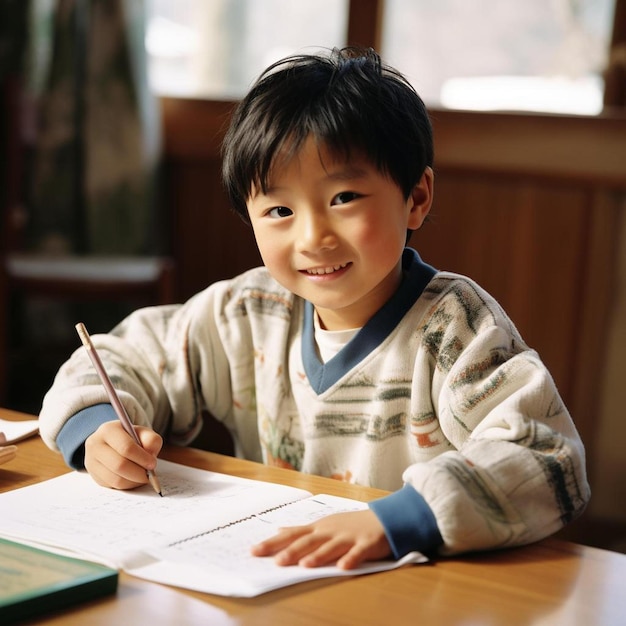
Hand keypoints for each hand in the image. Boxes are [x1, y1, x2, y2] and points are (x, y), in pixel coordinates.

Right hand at [84, 421, 161, 489]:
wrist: (114, 443)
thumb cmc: (131, 437)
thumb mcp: (143, 433)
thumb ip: (151, 440)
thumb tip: (150, 456)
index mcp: (108, 430)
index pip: (125, 447)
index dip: (142, 458)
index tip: (152, 464)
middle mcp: (95, 445)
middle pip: (119, 465)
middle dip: (138, 472)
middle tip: (149, 474)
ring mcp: (91, 462)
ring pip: (116, 479)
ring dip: (134, 481)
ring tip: (143, 476)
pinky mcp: (94, 476)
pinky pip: (113, 486)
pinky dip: (127, 485)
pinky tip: (134, 478)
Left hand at [251, 509, 390, 569]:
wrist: (383, 518)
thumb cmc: (350, 524)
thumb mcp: (323, 524)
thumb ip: (301, 529)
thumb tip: (279, 529)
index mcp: (319, 528)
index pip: (292, 535)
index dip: (273, 543)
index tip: (254, 551)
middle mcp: (330, 531)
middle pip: (309, 541)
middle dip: (292, 551)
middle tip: (276, 561)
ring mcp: (348, 536)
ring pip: (331, 547)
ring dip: (318, 555)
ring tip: (305, 565)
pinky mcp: (366, 543)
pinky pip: (358, 553)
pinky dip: (351, 559)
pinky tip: (343, 567)